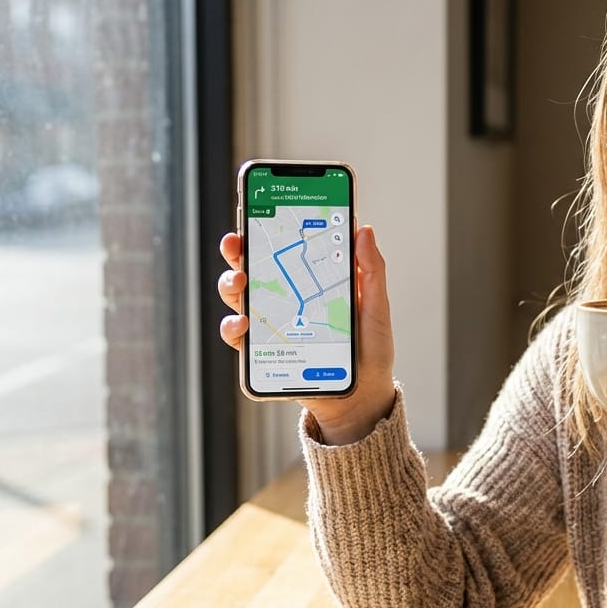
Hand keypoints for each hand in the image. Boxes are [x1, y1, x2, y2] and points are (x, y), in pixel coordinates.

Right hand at [218, 226, 397, 444]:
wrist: (361, 397)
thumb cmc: (370, 350)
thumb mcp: (376, 307)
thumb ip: (371, 270)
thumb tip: (363, 229)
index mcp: (311, 281)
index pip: (285, 248)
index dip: (268, 228)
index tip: (259, 210)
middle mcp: (285, 299)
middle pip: (253, 267)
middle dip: (238, 251)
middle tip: (236, 244)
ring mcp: (271, 324)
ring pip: (239, 297)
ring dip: (230, 284)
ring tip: (240, 281)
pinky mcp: (264, 352)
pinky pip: (239, 337)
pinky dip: (233, 327)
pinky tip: (243, 322)